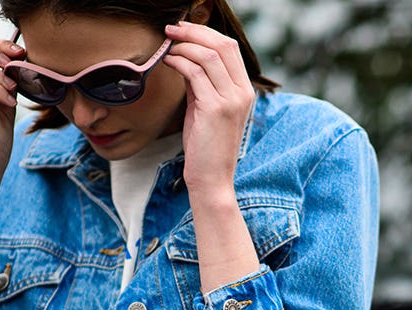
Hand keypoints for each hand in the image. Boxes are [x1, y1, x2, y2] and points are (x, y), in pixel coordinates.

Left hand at [161, 21, 254, 198]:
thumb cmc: (206, 146)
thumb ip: (202, 83)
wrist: (212, 179)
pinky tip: (168, 62)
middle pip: (222, 45)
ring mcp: (231, 100)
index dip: (204, 32)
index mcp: (245, 91)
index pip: (229, 48)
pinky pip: (195, 73)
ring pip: (208, 56)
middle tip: (171, 30)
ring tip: (166, 48)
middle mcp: (243, 93)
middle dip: (194, 32)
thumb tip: (185, 56)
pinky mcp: (215, 109)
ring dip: (183, 46)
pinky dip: (178, 62)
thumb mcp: (206, 108)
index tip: (182, 30)